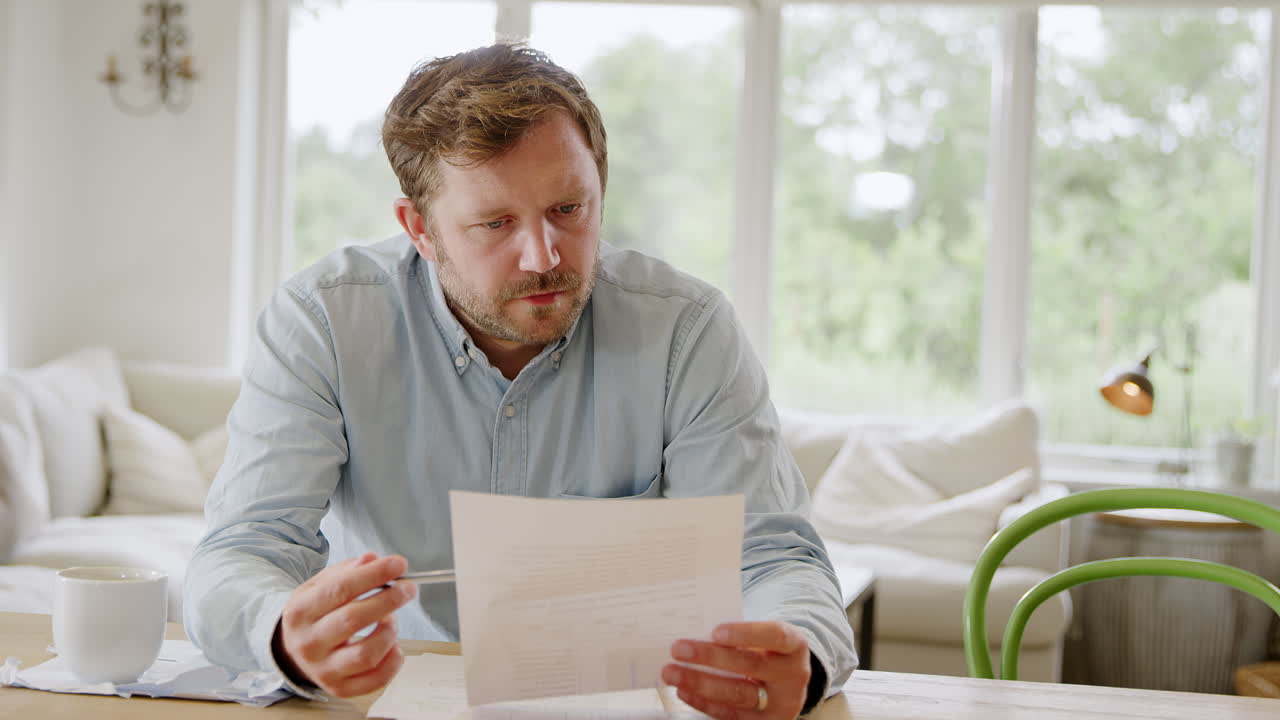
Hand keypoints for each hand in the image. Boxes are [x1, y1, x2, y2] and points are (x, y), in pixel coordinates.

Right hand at [278, 552, 418, 696]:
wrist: (293, 649)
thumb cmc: (315, 612)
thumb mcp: (320, 585)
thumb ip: (348, 571)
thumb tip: (372, 559)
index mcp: (300, 611)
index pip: (340, 589)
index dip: (374, 575)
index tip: (399, 565)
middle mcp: (308, 643)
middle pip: (353, 620)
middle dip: (388, 600)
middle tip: (408, 588)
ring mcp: (323, 670)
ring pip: (366, 654)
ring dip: (390, 631)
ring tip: (391, 618)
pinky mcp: (340, 688)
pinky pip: (376, 679)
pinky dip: (394, 660)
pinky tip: (393, 644)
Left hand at [663, 621, 809, 719]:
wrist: (788, 681)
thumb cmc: (768, 649)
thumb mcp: (764, 637)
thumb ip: (739, 634)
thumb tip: (696, 630)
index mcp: (795, 646)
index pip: (775, 636)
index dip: (746, 633)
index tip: (715, 631)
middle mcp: (793, 676)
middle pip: (750, 666)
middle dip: (710, 657)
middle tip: (678, 648)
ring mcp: (781, 703)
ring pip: (738, 694)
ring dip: (700, 683)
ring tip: (671, 672)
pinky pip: (731, 714)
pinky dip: (703, 702)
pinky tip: (684, 691)